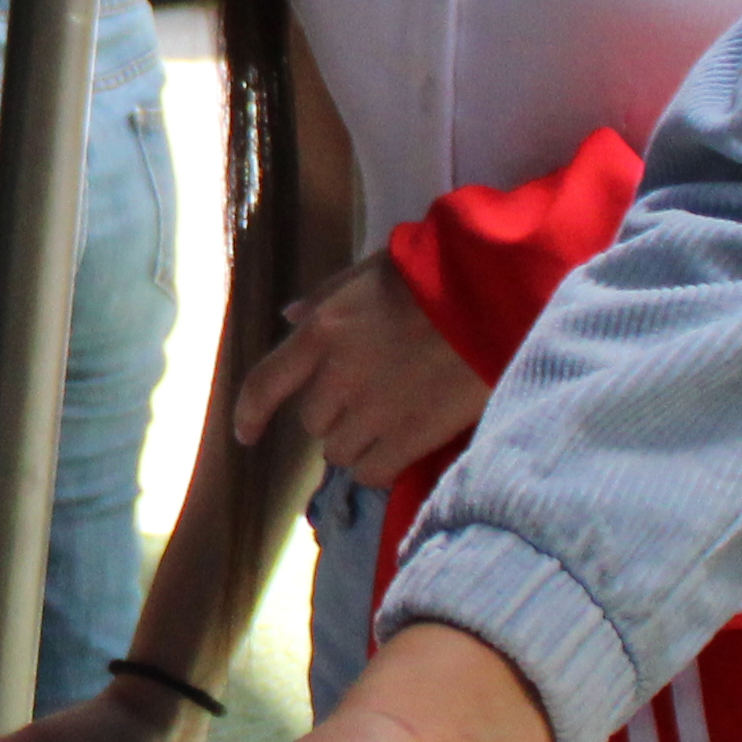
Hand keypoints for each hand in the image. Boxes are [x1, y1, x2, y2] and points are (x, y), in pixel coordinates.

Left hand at [223, 255, 485, 490]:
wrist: (495, 297)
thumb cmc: (438, 272)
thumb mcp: (373, 269)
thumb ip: (328, 295)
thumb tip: (288, 314)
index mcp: (323, 331)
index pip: (265, 383)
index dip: (250, 413)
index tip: (245, 435)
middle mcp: (337, 376)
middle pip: (312, 422)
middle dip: (335, 415)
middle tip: (372, 399)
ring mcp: (372, 411)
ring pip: (340, 452)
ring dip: (359, 443)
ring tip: (394, 421)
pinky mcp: (408, 438)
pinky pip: (372, 472)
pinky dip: (381, 466)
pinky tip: (403, 448)